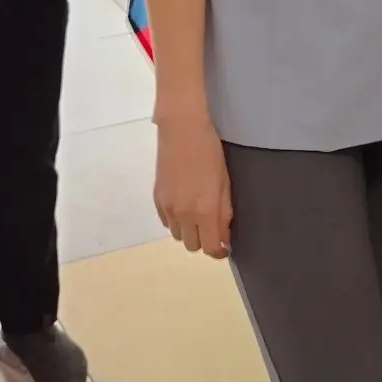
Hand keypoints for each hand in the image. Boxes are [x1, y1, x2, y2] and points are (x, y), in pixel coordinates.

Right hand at [154, 115, 232, 257]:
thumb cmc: (210, 152)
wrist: (181, 130)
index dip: (219, 251)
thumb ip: (224, 212)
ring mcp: (168, 208)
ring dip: (189, 231)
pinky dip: (176, 220)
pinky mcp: (157, 199)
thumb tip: (224, 235)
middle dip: (204, 240)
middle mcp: (184, 215)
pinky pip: (166, 222)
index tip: (225, 246)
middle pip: (192, 246)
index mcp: (205, 211)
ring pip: (178, 236)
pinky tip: (183, 204)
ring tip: (197, 213)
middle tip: (212, 226)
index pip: (210, 247)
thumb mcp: (225, 182)